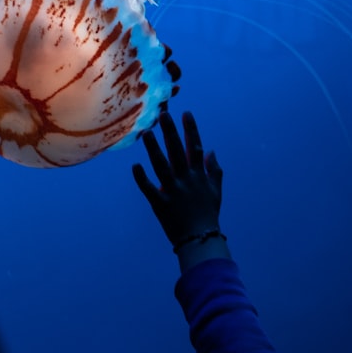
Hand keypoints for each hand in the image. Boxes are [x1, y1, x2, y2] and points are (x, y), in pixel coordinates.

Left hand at [133, 111, 228, 270]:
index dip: (191, 129)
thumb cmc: (208, 214)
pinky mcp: (161, 204)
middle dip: (171, 132)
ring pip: (162, 166)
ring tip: (147, 134)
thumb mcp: (216, 191)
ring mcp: (173, 191)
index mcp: (199, 176)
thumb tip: (211, 151)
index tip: (186, 113)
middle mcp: (186, 180)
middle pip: (177, 151)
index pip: (195, 147)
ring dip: (154, 149)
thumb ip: (214, 170)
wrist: (200, 238)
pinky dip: (142, 178)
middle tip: (164, 115)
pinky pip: (149, 189)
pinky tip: (135, 166)